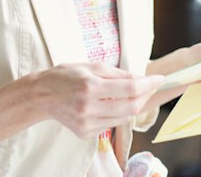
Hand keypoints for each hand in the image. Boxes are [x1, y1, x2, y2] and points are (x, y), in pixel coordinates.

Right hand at [33, 62, 163, 139]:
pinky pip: (112, 124)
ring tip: (130, 93)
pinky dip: (118, 114)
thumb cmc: (65, 75)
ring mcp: (87, 123)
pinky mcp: (85, 133)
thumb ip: (117, 73)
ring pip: (124, 118)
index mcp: (90, 86)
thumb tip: (142, 78)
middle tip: (150, 87)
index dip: (149, 84)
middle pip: (131, 107)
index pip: (130, 88)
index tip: (159, 79)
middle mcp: (88, 107)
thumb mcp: (90, 66)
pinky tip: (110, 104)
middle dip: (145, 96)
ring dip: (133, 105)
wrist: (41, 95)